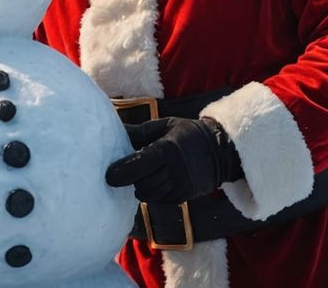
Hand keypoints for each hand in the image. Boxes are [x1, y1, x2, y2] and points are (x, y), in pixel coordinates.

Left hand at [105, 116, 243, 203]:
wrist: (219, 151)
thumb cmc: (185, 135)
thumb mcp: (163, 126)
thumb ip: (138, 132)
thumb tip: (111, 129)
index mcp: (168, 149)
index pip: (141, 164)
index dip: (123, 172)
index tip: (108, 176)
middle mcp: (175, 170)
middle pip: (142, 184)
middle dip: (130, 180)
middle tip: (125, 172)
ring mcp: (181, 186)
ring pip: (148, 195)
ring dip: (140, 187)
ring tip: (142, 175)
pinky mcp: (183, 197)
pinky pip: (159, 200)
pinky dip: (153, 193)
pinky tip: (157, 181)